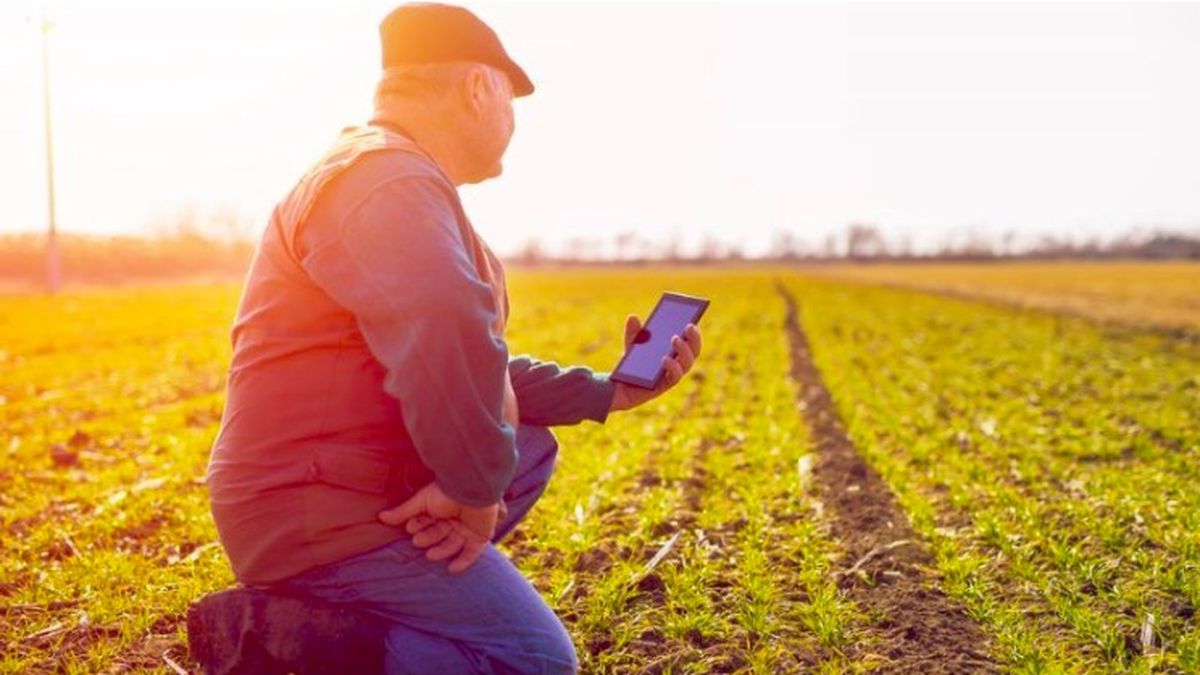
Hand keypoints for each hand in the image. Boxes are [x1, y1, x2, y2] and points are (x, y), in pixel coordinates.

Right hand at [377, 482, 499, 573]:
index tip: (410, 527)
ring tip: (430, 554)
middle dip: (427, 538)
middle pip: (438, 534)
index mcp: (441, 507)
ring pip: (452, 544)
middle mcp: (454, 518)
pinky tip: (452, 569)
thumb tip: (381, 517)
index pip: (427, 522)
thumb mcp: (421, 501)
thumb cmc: (446, 491)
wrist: (472, 489)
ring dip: (441, 551)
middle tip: (418, 540)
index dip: (418, 526)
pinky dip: (463, 562)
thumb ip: (403, 512)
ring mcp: (467, 527)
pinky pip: (472, 552)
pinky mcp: (480, 534)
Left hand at [609, 314, 702, 412]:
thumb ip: (633, 332)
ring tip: (675, 338)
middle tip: (688, 326)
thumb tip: (633, 317)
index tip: (692, 319)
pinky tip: (665, 357)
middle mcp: (676, 365)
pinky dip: (671, 366)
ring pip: (687, 364)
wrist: (618, 388)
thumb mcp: (631, 346)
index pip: (690, 342)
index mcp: (673, 353)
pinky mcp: (663, 387)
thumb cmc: (630, 367)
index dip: (694, 333)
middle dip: (693, 338)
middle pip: (693, 352)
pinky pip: (673, 377)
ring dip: (684, 350)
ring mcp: (671, 376)